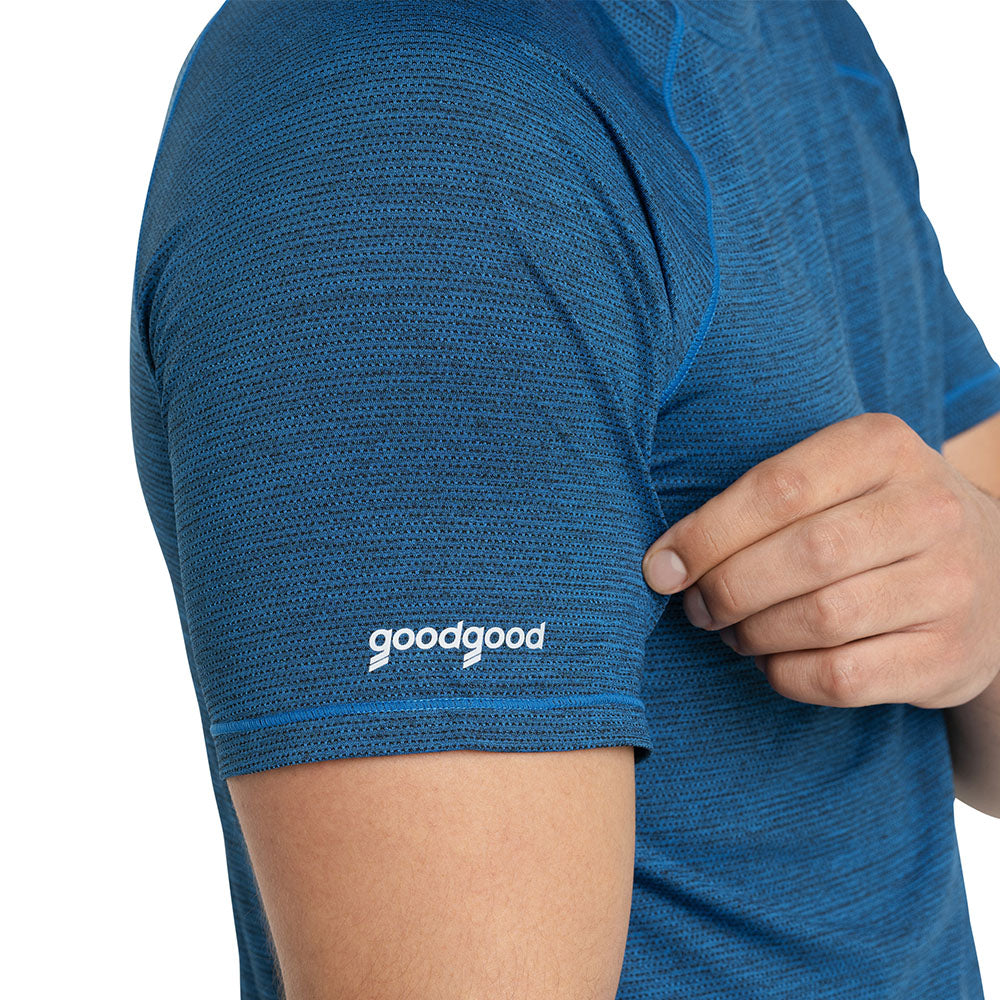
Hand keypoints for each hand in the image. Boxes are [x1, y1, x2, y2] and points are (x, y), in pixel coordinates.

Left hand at [642, 412, 999, 708]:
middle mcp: (930, 508)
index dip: (706, 534)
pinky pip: (843, 676)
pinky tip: (773, 660)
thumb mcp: (831, 479)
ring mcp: (952, 584)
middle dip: (727, 589)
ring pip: (822, 619)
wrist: (989, 572)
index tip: (662, 567)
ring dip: (754, 634)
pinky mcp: (951, 655)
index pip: (779, 487)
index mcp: (884, 446)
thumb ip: (756, 502)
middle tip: (697, 606)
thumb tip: (665, 563)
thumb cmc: (870, 519)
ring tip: (735, 631)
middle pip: (802, 556)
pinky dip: (786, 674)